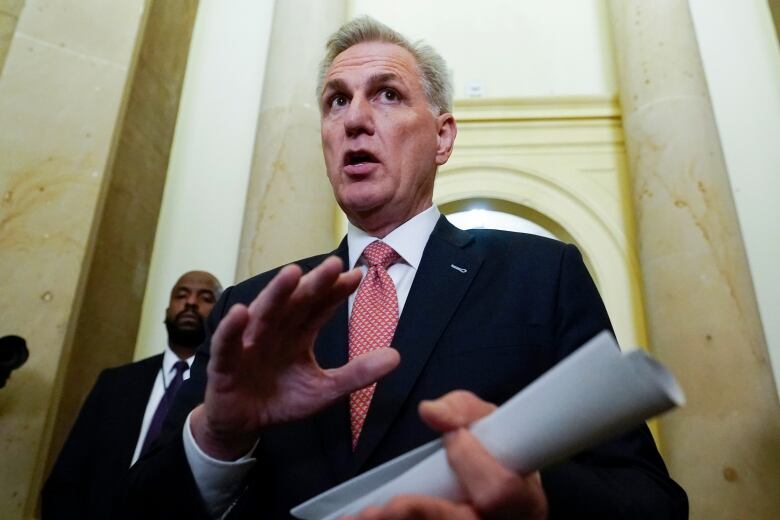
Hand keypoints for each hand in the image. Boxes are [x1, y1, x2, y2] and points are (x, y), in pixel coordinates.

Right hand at [190, 256, 399, 459]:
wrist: (243, 424)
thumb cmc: (282, 399)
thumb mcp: (325, 390)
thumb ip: (357, 374)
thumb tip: (396, 356)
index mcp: (299, 333)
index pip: (320, 306)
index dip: (336, 291)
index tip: (357, 275)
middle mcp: (275, 330)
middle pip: (296, 302)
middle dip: (314, 283)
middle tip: (334, 264)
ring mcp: (249, 343)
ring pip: (264, 313)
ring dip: (276, 293)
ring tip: (292, 273)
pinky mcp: (224, 362)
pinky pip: (227, 342)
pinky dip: (232, 328)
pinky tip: (241, 313)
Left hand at [348, 391, 547, 519]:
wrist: (495, 492)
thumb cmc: (495, 453)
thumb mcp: (486, 423)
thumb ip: (461, 410)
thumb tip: (429, 411)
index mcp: (523, 501)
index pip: (499, 491)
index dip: (473, 464)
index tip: (453, 438)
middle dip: (420, 512)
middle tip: (383, 507)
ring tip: (362, 516)